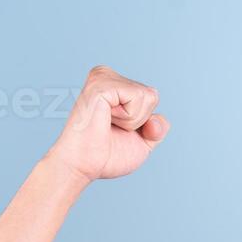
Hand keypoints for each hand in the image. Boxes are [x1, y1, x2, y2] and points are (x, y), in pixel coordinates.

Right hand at [45, 66, 168, 184]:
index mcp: (114, 85)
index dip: (145, 124)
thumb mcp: (143, 142)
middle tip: (112, 129)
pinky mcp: (101, 84)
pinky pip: (138, 97)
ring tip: (107, 124)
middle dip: (140, 121)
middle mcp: (107, 76)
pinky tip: (106, 120)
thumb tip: (156, 118)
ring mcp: (103, 77)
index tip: (118, 131)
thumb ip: (158, 127)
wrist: (84, 166)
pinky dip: (128, 118)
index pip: (152, 98)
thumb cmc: (106, 156)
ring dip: (133, 120)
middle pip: (152, 95)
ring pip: (148, 95)